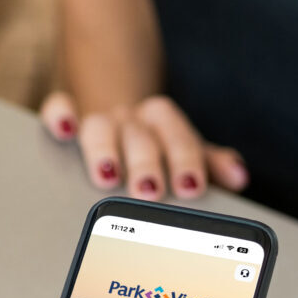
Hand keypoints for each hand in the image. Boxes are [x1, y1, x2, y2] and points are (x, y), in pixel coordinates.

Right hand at [39, 90, 247, 200]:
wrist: (125, 109)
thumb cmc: (158, 144)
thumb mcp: (187, 152)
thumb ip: (211, 164)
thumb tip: (239, 177)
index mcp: (164, 124)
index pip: (177, 135)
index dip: (185, 159)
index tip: (190, 186)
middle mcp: (133, 119)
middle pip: (140, 134)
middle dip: (145, 163)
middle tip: (149, 192)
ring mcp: (101, 118)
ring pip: (100, 125)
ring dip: (104, 149)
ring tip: (106, 176)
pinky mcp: (69, 117)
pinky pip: (59, 105)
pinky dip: (59, 115)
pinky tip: (63, 131)